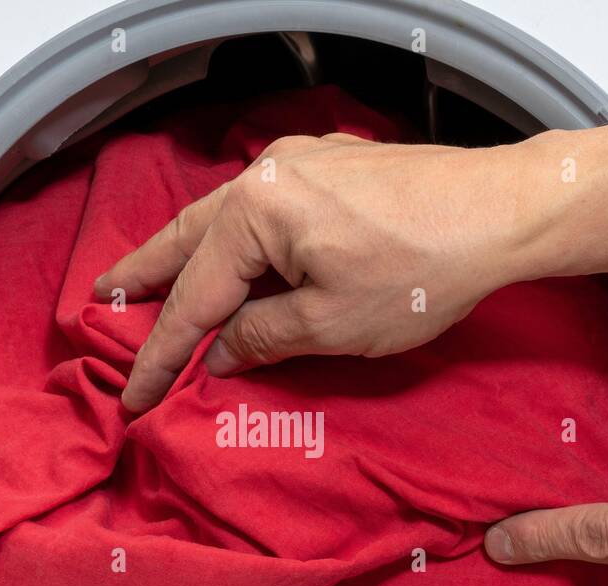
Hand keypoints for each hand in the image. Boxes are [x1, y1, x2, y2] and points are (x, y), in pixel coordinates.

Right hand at [95, 134, 537, 410]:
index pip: (194, 299)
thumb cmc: (422, 269)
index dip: (161, 355)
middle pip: (189, 238)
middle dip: (144, 273)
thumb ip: (264, 338)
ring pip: (224, 217)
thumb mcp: (331, 323)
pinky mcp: (334, 168)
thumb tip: (224, 353)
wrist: (504, 211)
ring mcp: (303, 166)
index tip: (135, 396)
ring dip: (187, 251)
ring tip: (151, 275)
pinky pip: (263, 208)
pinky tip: (234, 253)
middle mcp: (268, 177)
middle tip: (103, 298)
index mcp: (256, 214)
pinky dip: (236, 238)